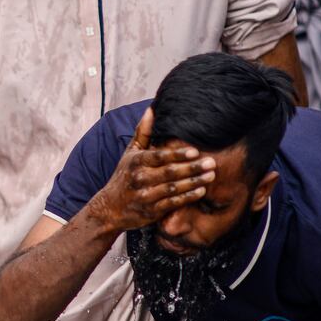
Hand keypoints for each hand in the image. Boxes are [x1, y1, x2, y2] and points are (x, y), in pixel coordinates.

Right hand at [83, 108, 214, 234]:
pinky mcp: (151, 211)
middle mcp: (140, 179)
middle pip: (169, 172)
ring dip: (194, 182)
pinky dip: (187, 197)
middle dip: (192, 168)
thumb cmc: (124, 176)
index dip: (177, 154)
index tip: (195, 151)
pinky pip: (172, 203)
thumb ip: (143, 132)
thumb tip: (152, 110)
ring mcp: (145, 196)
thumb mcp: (130, 153)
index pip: (159, 157)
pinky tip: (201, 191)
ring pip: (173, 188)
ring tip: (211, 176)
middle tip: (211, 163)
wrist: (109, 209)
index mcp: (136, 162)